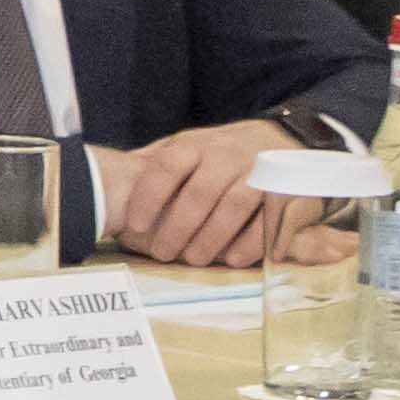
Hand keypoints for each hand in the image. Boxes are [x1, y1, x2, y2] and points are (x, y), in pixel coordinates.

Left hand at [90, 125, 295, 270]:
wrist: (285, 140)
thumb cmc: (223, 155)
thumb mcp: (188, 148)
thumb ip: (156, 163)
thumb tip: (111, 177)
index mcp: (197, 145)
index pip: (168, 165)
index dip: (148, 195)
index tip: (134, 225)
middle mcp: (228, 155)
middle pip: (200, 191)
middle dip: (178, 226)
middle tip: (163, 253)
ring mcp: (260, 171)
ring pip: (235, 204)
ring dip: (212, 236)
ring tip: (195, 260)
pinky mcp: (288, 190)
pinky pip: (270, 217)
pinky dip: (251, 240)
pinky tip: (233, 259)